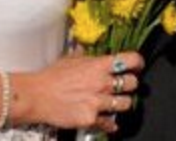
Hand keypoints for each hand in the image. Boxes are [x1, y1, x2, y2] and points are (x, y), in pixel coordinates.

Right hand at [14, 51, 143, 131]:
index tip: (137, 65)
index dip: (137, 63)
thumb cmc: (52, 76)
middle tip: (125, 85)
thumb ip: (85, 56)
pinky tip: (109, 122)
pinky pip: (109, 123)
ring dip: (122, 103)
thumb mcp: (71, 58)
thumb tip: (88, 51)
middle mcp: (102, 83)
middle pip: (133, 83)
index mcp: (99, 65)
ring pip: (126, 104)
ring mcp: (98, 102)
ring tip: (116, 102)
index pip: (131, 60)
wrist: (37, 96)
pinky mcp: (91, 118)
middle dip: (131, 84)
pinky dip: (110, 124)